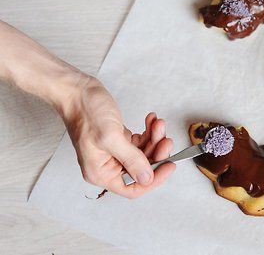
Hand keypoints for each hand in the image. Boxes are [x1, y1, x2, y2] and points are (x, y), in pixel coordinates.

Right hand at [64, 77, 175, 197]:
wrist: (77, 91)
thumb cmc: (85, 112)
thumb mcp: (111, 137)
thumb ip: (131, 159)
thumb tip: (147, 178)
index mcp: (101, 173)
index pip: (132, 188)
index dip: (154, 179)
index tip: (170, 166)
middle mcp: (107, 166)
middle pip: (142, 169)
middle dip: (157, 153)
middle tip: (166, 139)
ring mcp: (114, 152)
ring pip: (144, 153)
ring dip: (155, 139)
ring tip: (158, 124)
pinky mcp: (118, 139)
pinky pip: (140, 141)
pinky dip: (148, 131)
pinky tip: (151, 120)